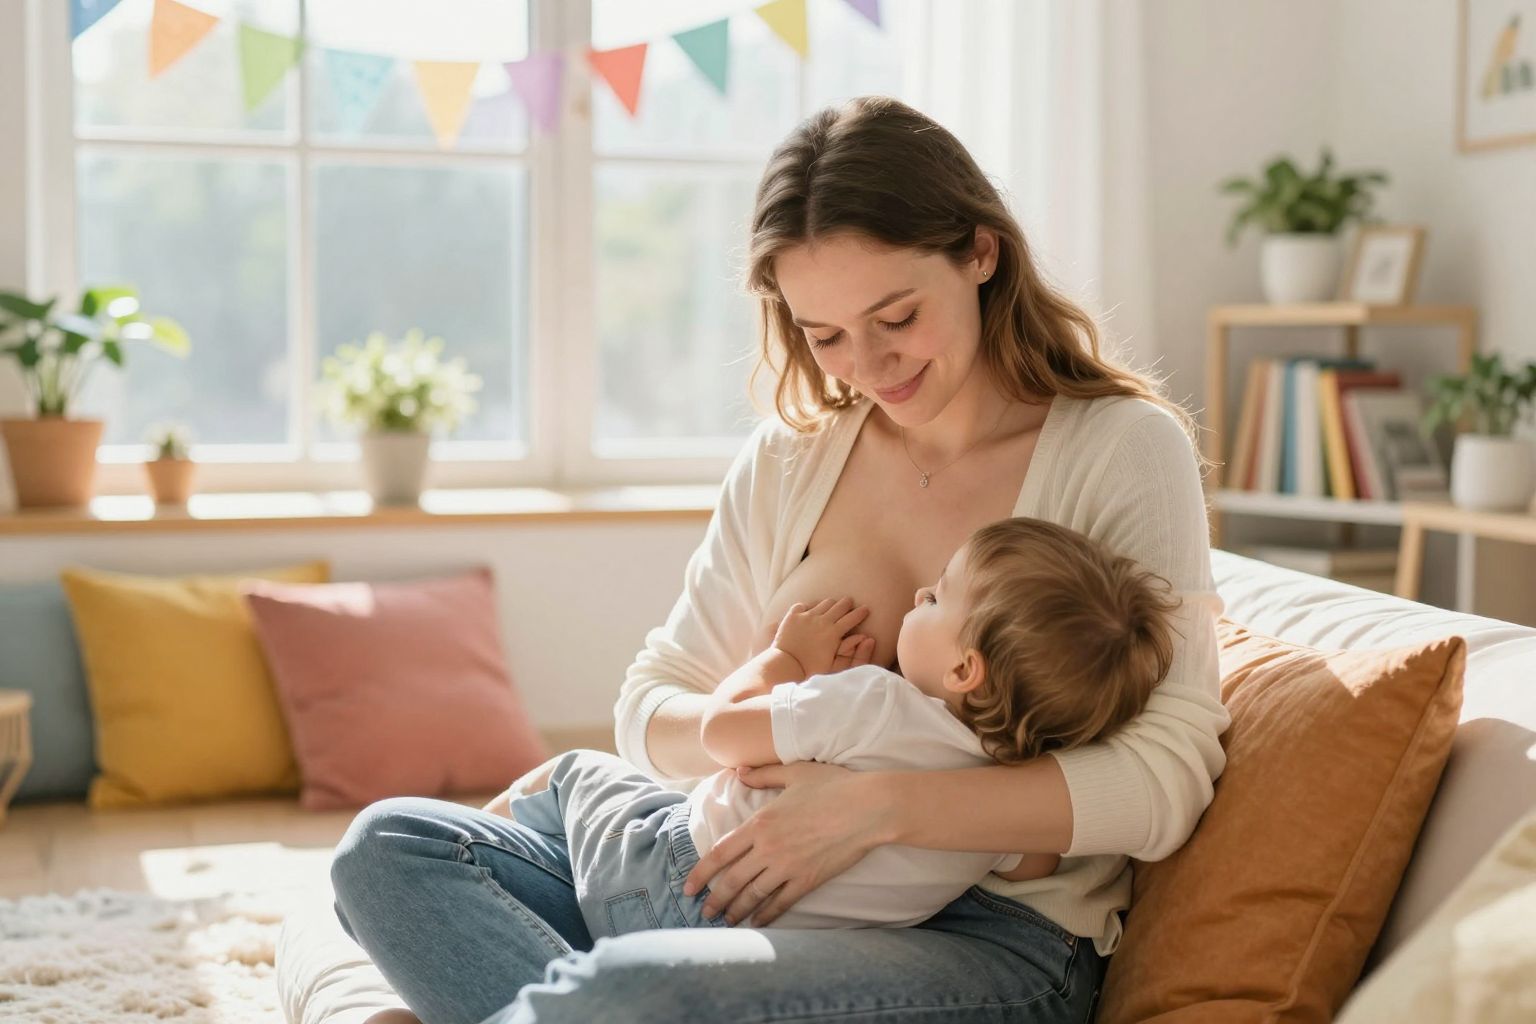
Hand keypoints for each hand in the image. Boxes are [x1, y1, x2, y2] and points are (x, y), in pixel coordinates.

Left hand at [681, 761, 888, 926]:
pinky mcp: (808, 880)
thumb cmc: (833, 786)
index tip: (688, 886)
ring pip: (753, 895)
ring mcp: (788, 866)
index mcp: (761, 822)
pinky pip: (781, 903)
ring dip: (736, 911)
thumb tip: (739, 772)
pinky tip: (758, 923)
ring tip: (726, 922)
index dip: (700, 872)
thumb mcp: (795, 773)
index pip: (720, 853)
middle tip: (704, 911)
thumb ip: (763, 775)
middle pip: (731, 880)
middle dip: (714, 899)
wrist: (869, 808)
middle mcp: (769, 848)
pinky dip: (767, 916)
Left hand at [771, 597, 870, 677]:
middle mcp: (822, 621)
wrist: (786, 666)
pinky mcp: (793, 616)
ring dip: (830, 604)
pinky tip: (808, 613)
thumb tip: (868, 638)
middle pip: (840, 605)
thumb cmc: (811, 670)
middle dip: (847, 604)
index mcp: (834, 633)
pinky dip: (807, 608)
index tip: (865, 609)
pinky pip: (803, 605)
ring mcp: (806, 616)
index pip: (852, 618)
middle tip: (849, 604)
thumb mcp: (835, 664)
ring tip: (831, 607)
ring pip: (824, 603)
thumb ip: (852, 651)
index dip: (861, 612)